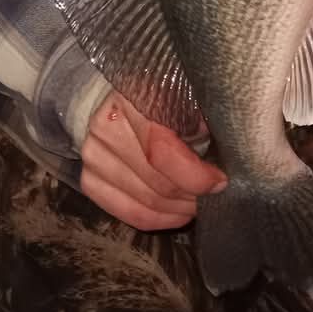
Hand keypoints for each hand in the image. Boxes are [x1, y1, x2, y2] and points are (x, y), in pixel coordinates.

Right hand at [80, 91, 226, 231]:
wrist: (115, 96)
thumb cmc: (159, 93)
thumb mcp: (183, 93)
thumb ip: (200, 118)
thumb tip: (222, 158)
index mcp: (132, 98)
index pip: (161, 152)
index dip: (194, 175)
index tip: (219, 180)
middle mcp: (106, 128)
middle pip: (156, 184)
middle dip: (192, 196)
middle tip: (214, 195)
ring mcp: (93, 156)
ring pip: (145, 203)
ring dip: (179, 210)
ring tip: (198, 202)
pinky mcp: (89, 180)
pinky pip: (129, 213)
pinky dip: (159, 218)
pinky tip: (177, 211)